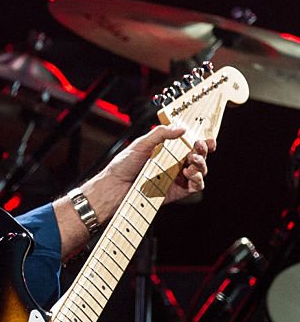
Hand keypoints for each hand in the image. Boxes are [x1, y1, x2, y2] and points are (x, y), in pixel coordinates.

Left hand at [93, 125, 212, 217]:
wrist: (114, 187)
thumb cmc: (123, 165)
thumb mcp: (141, 144)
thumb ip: (161, 134)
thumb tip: (182, 129)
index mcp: (168, 150)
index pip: (190, 144)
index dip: (202, 141)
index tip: (206, 138)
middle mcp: (174, 163)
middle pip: (199, 156)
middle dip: (204, 150)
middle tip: (198, 147)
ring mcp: (176, 178)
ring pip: (200, 171)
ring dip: (201, 164)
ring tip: (192, 161)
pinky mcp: (177, 192)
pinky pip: (195, 187)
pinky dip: (198, 179)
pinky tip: (189, 173)